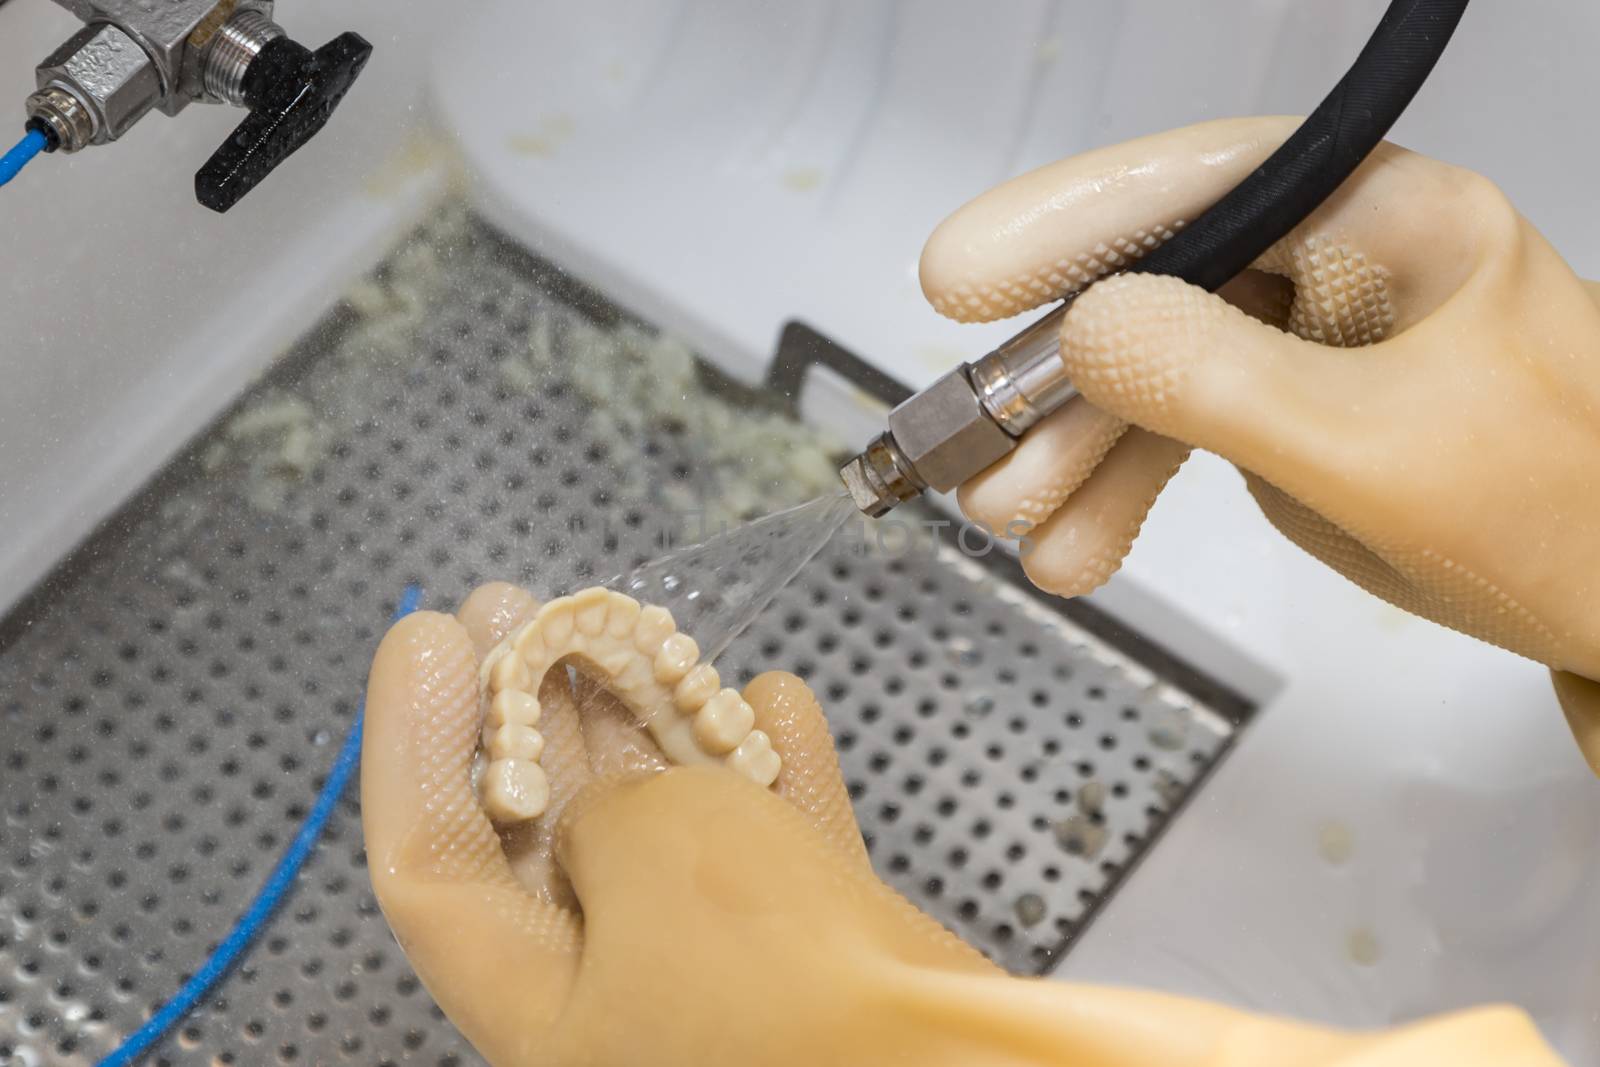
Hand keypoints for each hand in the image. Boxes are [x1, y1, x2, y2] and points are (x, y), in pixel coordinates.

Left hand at [361, 582, 1560, 1065]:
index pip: (432, 859)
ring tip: (627, 625)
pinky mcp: (822, 959)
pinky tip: (767, 696)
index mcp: (540, 1006)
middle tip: (514, 606)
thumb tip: (620, 799)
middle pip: (545, 832)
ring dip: (648, 719)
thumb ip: (606, 807)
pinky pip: (773, 845)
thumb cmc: (796, 995)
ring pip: (663, 827)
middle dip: (527, 706)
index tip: (424, 632)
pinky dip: (767, 766)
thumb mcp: (660, 857)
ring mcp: (726, 977)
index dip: (411, 736)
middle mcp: (621, 998)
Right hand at [922, 116, 1599, 770]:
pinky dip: (1119, 491)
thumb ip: (1221, 385)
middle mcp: (1342, 265)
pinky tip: (1077, 543)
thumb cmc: (1565, 520)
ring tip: (1019, 525)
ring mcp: (1312, 344)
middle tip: (975, 454)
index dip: (1070, 222)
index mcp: (1390, 223)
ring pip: (1155, 375)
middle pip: (1156, 287)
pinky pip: (1180, 436)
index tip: (962, 274)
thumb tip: (1085, 330)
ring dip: (1076, 455)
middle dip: (1058, 384)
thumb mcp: (1375, 453)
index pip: (1206, 187)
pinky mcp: (1295, 417)